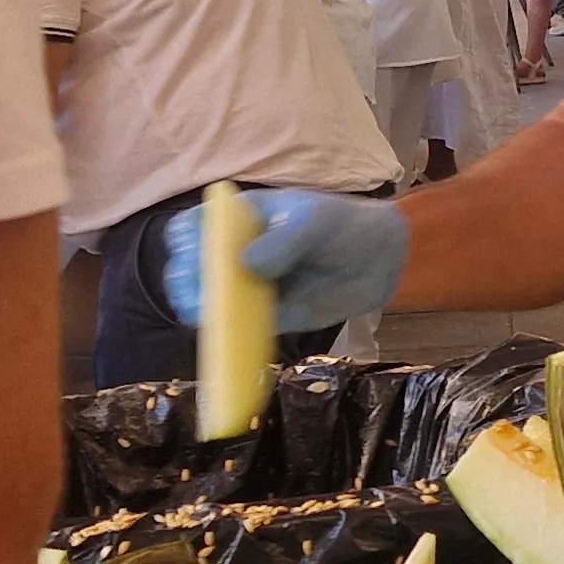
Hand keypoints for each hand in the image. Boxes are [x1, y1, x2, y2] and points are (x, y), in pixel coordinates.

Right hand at [163, 188, 408, 332]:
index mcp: (237, 220)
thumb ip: (284, 239)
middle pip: (190, 268)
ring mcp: (246, 288)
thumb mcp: (315, 222)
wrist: (378, 260)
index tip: (192, 251)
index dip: (186, 240)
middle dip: (186, 281)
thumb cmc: (341, 225)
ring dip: (202, 313)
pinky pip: (240, 331)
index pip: (194, 227)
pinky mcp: (264, 318)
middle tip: (196, 293)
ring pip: (208, 303)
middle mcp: (233, 255)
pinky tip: (230, 343)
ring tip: (209, 317)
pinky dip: (231, 339)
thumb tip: (247, 265)